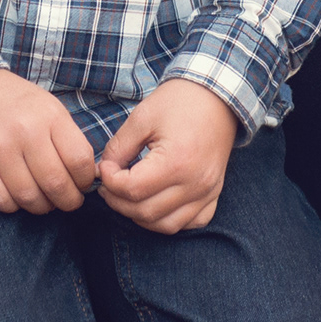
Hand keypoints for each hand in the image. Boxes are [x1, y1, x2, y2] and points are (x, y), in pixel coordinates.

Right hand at [0, 69, 99, 214]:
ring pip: (28, 197)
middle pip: (56, 184)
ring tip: (43, 201)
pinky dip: (13, 206)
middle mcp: (25, 131)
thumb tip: (86, 177)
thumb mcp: (49, 107)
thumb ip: (68, 139)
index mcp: (49, 116)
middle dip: (67, 201)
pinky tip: (17, 197)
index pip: (79, 161)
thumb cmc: (16, 102)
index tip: (81, 184)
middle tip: (67, 201)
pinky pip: (0, 200)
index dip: (84, 180)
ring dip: (41, 207)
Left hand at [97, 79, 235, 233]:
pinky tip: (156, 203)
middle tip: (109, 184)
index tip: (104, 167)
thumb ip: (119, 148)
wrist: (217, 96)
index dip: (110, 181)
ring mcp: (208, 192)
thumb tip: (104, 171)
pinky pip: (191, 223)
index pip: (132, 189)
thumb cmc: (179, 102)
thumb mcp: (142, 118)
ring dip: (140, 216)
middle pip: (145, 212)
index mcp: (176, 162)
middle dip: (118, 201)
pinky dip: (169, 220)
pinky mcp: (215, 194)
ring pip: (166, 225)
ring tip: (128, 196)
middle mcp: (195, 183)